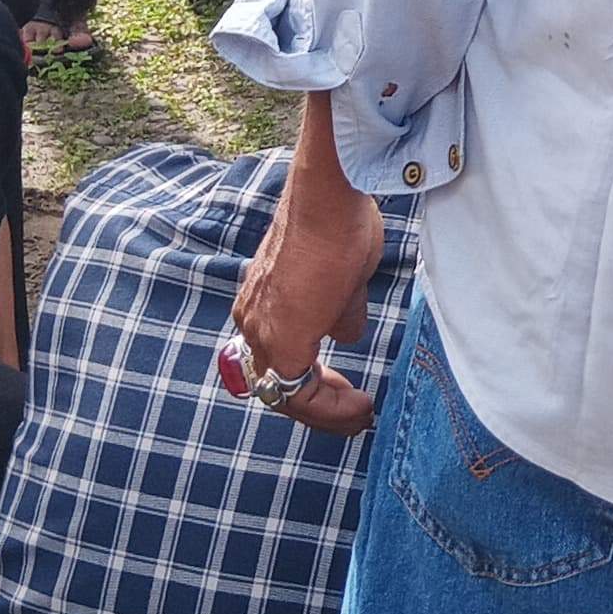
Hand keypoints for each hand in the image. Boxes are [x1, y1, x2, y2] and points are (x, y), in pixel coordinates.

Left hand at [232, 169, 385, 435]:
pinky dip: (331, 405)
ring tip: (359, 413)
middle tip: (354, 414)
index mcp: (261, 306)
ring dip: (326, 410)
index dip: (318, 388)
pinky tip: (359, 403)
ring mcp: (262, 331)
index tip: (351, 395)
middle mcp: (253, 322)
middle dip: (321, 407)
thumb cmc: (336, 225)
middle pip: (279, 386)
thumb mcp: (342, 279)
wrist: (328, 199)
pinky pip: (301, 391)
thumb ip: (339, 310)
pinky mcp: (282, 339)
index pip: (281, 364)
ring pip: (285, 392)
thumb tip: (345, 330)